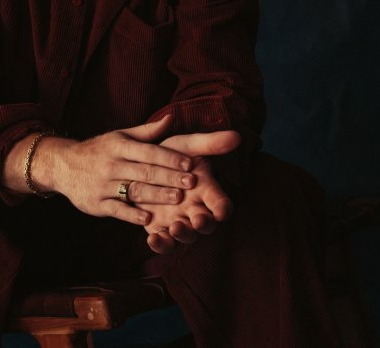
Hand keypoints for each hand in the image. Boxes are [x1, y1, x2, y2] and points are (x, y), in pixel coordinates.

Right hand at [27, 115, 196, 225]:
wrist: (63, 165)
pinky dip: (131, 214)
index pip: (148, 151)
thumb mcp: (119, 136)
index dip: (169, 158)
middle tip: (191, 182)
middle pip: (144, 171)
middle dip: (169, 177)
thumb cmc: (100, 150)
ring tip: (178, 199)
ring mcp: (103, 185)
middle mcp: (111, 164)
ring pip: (133, 190)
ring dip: (156, 195)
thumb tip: (172, 118)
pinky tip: (148, 219)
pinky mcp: (96, 204)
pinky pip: (116, 210)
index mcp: (119, 146)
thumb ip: (147, 131)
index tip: (189, 163)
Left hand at [143, 130, 240, 253]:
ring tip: (175, 227)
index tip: (222, 210)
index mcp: (206, 191)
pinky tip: (152, 238)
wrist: (143, 163)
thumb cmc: (171, 154)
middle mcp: (195, 209)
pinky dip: (160, 244)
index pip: (221, 203)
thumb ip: (210, 143)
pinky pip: (163, 242)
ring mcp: (178, 220)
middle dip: (204, 224)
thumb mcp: (189, 145)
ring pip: (185, 235)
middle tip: (199, 220)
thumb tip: (236, 136)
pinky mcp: (159, 229)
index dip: (222, 207)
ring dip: (183, 234)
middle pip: (206, 224)